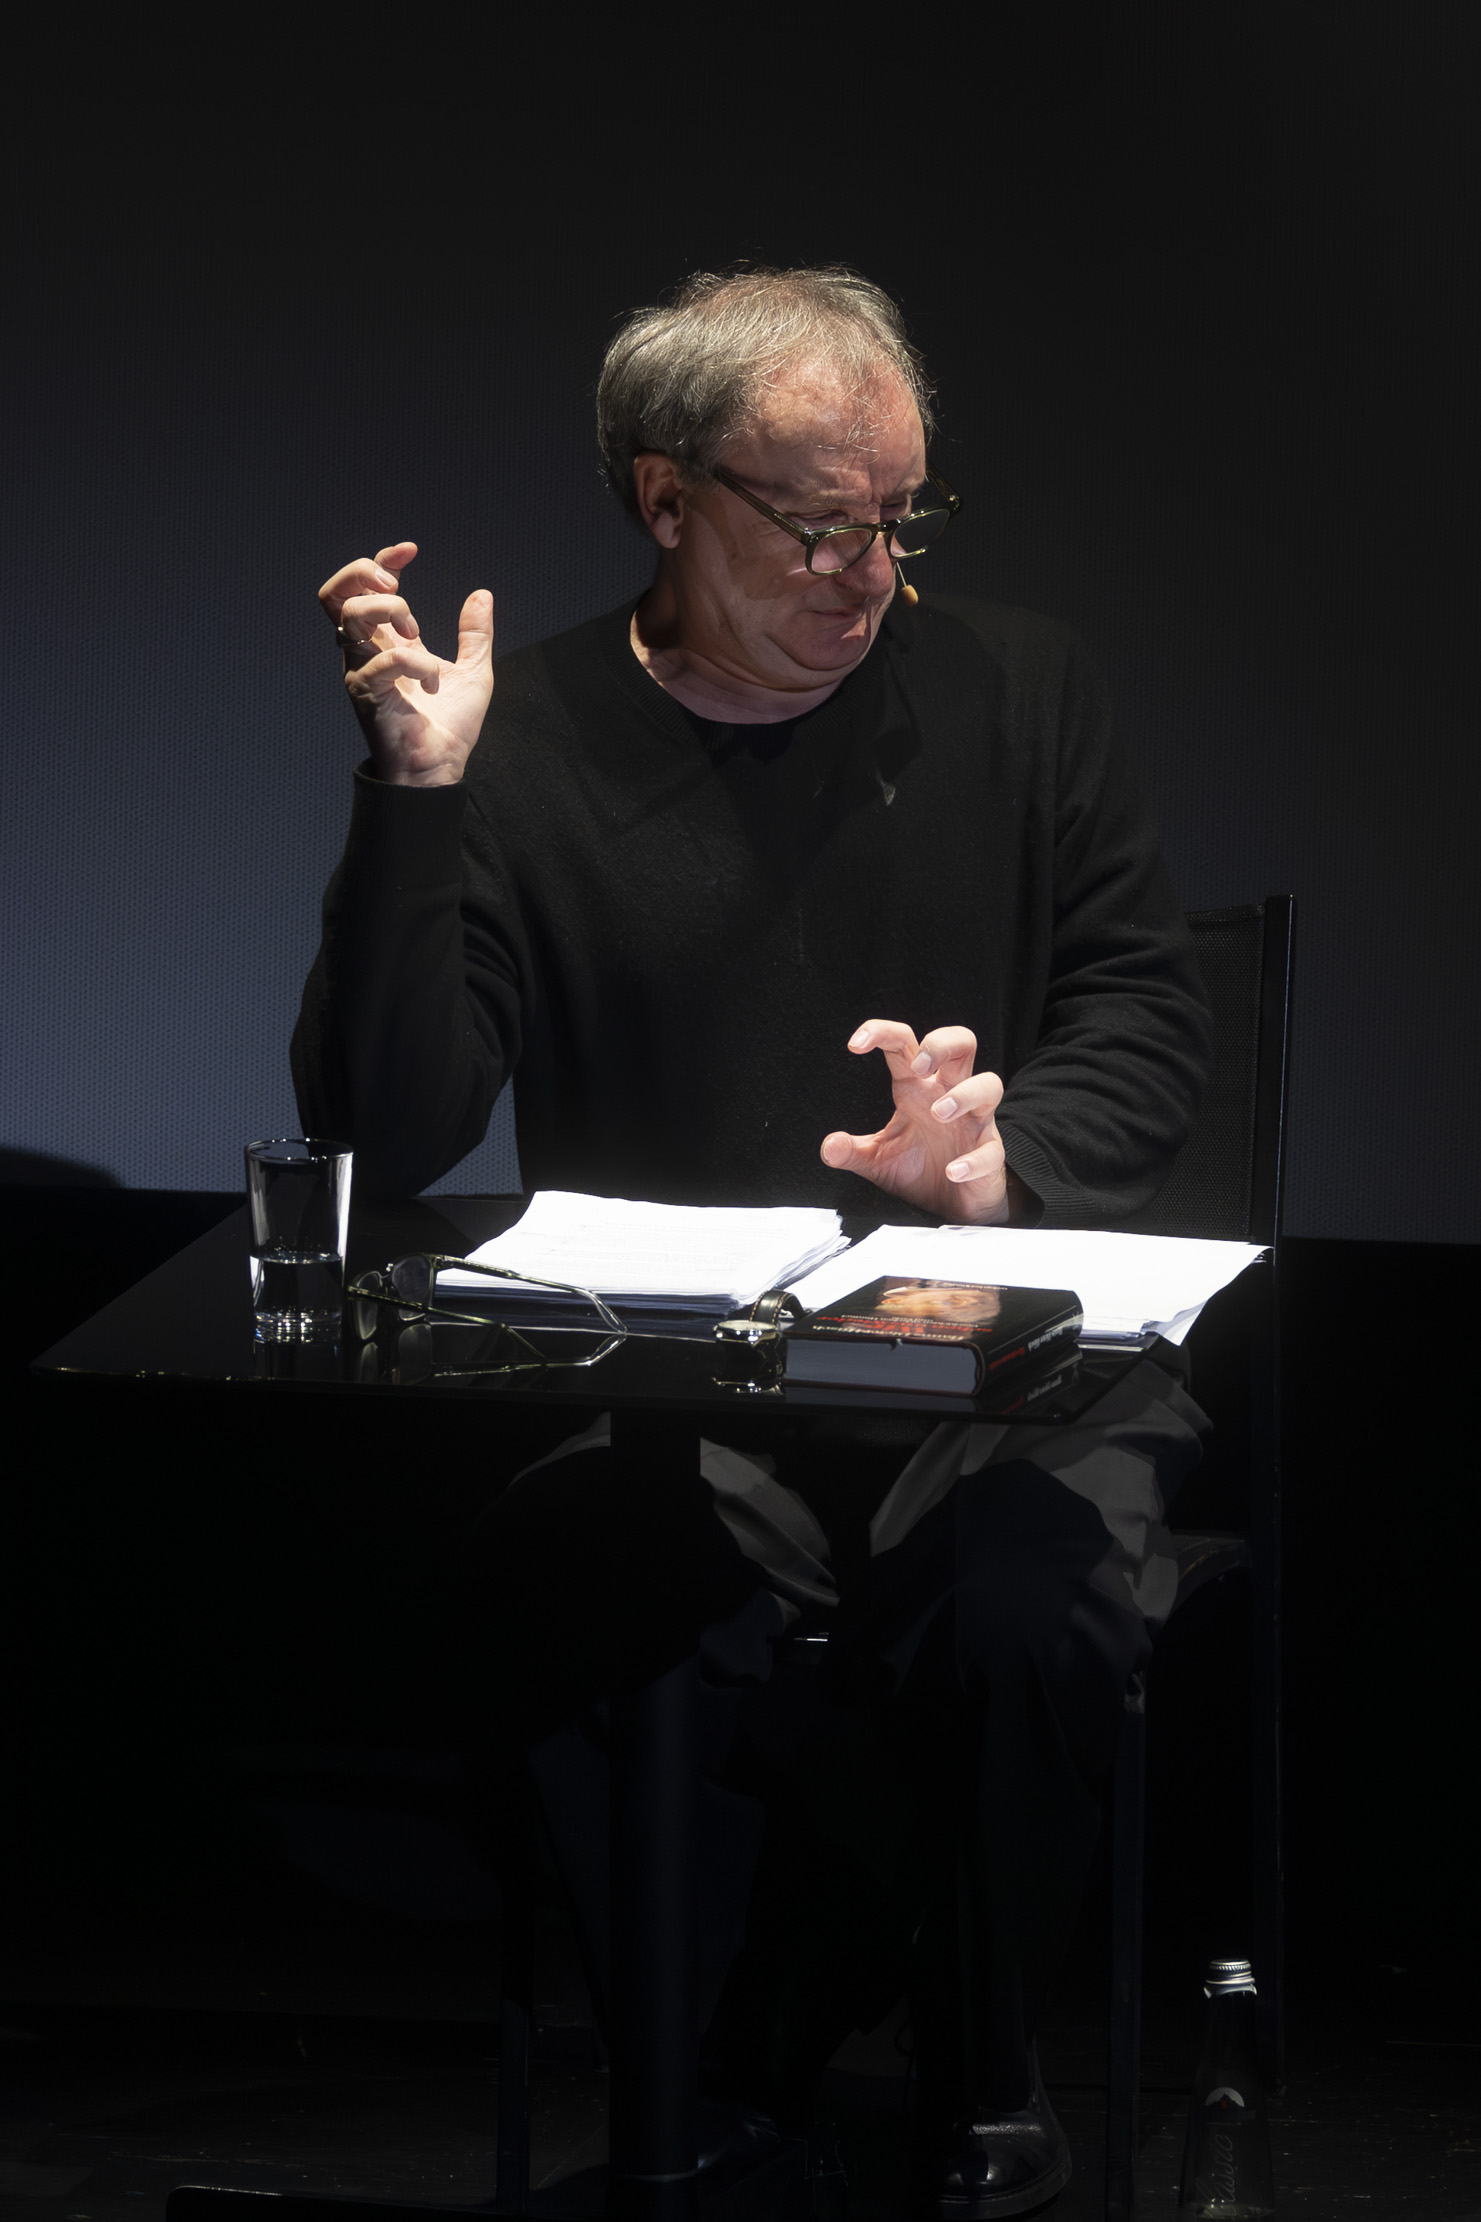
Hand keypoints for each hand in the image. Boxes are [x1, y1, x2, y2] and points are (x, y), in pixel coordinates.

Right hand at [318, 542, 493, 787]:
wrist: (439, 770)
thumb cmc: (448, 727)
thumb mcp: (474, 671)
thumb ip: (475, 634)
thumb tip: (482, 594)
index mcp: (387, 642)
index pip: (363, 588)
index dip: (381, 560)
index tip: (410, 551)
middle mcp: (367, 652)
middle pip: (335, 594)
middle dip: (363, 575)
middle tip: (397, 590)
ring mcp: (361, 670)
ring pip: (349, 615)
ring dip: (390, 612)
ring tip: (417, 634)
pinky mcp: (365, 693)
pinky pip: (384, 659)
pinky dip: (417, 663)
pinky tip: (434, 683)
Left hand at [820, 1022, 1011, 1224]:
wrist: (951, 1205)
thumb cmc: (919, 1170)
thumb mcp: (876, 1160)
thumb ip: (852, 1151)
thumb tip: (829, 1146)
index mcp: (917, 1089)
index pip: (905, 1045)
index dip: (882, 1032)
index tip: (855, 1044)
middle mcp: (948, 1096)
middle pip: (962, 1043)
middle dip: (942, 1044)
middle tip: (919, 1068)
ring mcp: (974, 1122)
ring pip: (988, 1085)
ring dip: (964, 1094)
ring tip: (938, 1113)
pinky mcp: (990, 1153)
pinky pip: (992, 1149)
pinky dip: (974, 1160)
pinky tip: (953, 1171)